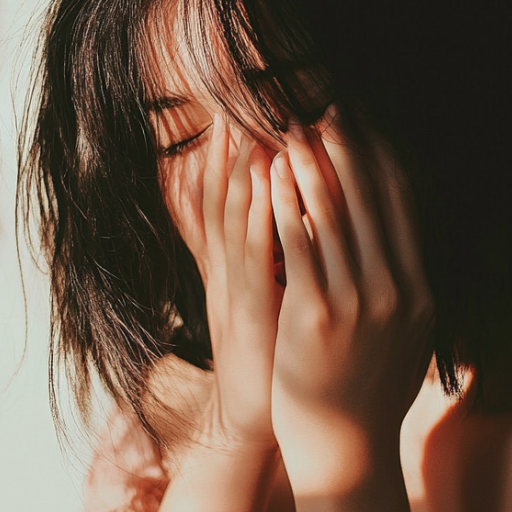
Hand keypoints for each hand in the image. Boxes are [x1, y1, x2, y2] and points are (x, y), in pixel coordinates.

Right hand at [196, 114, 282, 451]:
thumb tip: (286, 209)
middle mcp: (230, 266)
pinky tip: (271, 186)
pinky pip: (254, 257)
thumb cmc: (271, 353)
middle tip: (243, 94)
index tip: (246, 102)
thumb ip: (268, 252)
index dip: (235, 146)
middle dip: (233, 144)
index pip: (233, 190)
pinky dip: (261, 218)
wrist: (256, 417)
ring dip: (243, 168)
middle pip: (225, 193)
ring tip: (252, 121)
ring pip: (235, 216)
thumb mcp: (267, 293)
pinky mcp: (250, 314)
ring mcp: (237, 288)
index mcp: (237, 259)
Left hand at [268, 111, 433, 492]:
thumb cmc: (367, 393)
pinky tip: (274, 175)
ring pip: (337, 214)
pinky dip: (288, 203)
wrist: (346, 452)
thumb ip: (406, 290)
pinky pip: (301, 244)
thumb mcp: (404, 338)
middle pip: (373, 199)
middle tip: (327, 108)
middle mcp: (398, 289)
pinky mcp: (318, 314)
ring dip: (315, 164)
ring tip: (295, 128)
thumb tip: (404, 247)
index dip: (383, 158)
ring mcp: (360, 302)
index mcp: (420, 291)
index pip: (405, 206)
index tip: (365, 123)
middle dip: (349, 148)